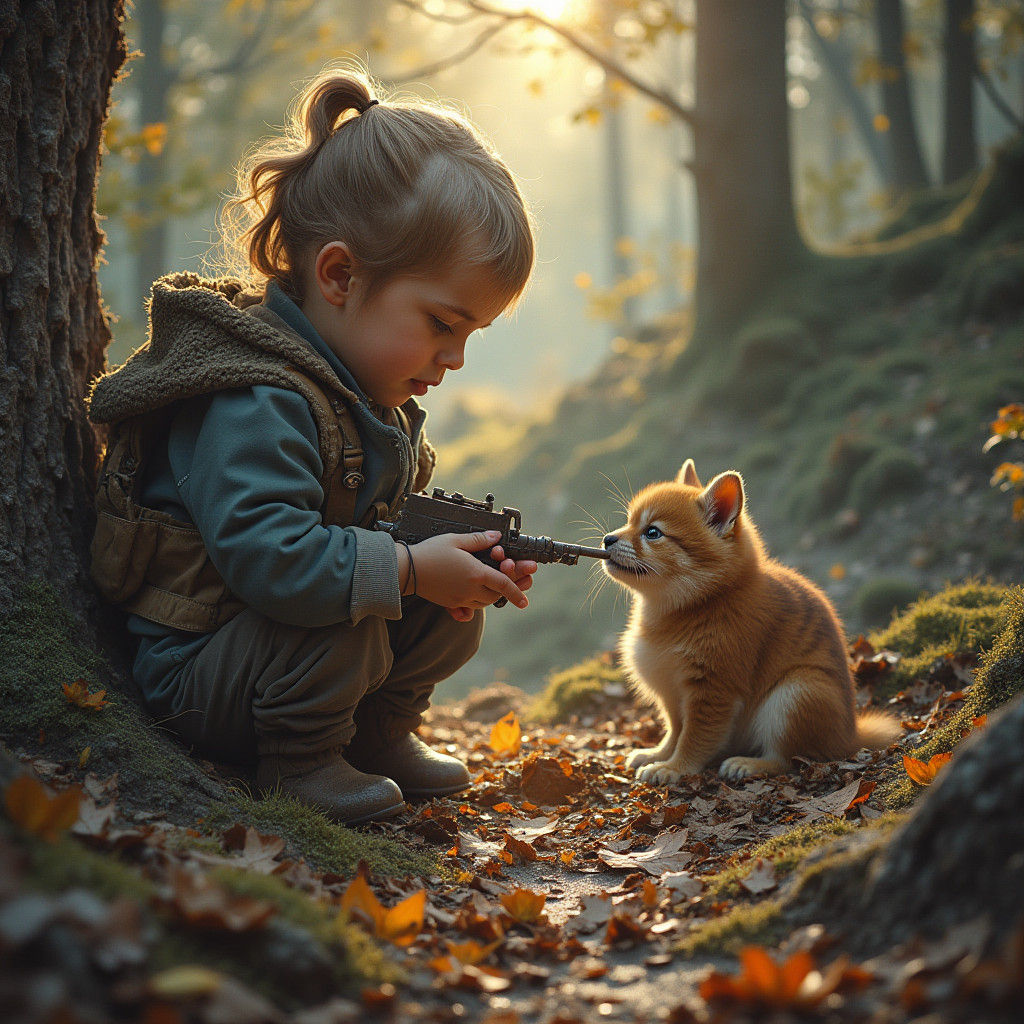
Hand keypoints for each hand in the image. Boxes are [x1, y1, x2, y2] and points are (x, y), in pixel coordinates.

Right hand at [406, 530, 530, 612]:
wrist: (406, 569)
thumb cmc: (429, 552)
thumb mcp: (456, 540)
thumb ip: (479, 540)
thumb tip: (496, 537)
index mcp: (475, 573)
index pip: (503, 584)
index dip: (517, 591)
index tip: (525, 601)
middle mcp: (470, 589)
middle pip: (496, 595)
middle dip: (508, 591)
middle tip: (517, 586)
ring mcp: (460, 598)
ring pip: (484, 603)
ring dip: (493, 596)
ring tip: (497, 586)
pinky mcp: (450, 603)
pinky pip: (470, 608)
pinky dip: (477, 603)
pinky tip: (477, 597)